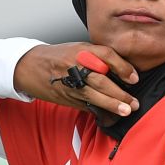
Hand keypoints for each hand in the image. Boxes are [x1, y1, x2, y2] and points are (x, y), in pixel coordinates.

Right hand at [13, 42, 139, 122]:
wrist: (30, 66)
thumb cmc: (58, 56)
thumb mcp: (78, 48)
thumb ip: (98, 57)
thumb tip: (123, 71)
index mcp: (80, 50)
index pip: (106, 55)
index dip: (122, 67)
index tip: (134, 78)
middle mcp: (75, 66)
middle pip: (101, 80)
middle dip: (120, 93)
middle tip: (134, 102)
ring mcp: (70, 83)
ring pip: (94, 96)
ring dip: (112, 105)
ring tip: (126, 110)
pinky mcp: (66, 97)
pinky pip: (86, 105)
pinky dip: (99, 110)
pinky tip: (111, 115)